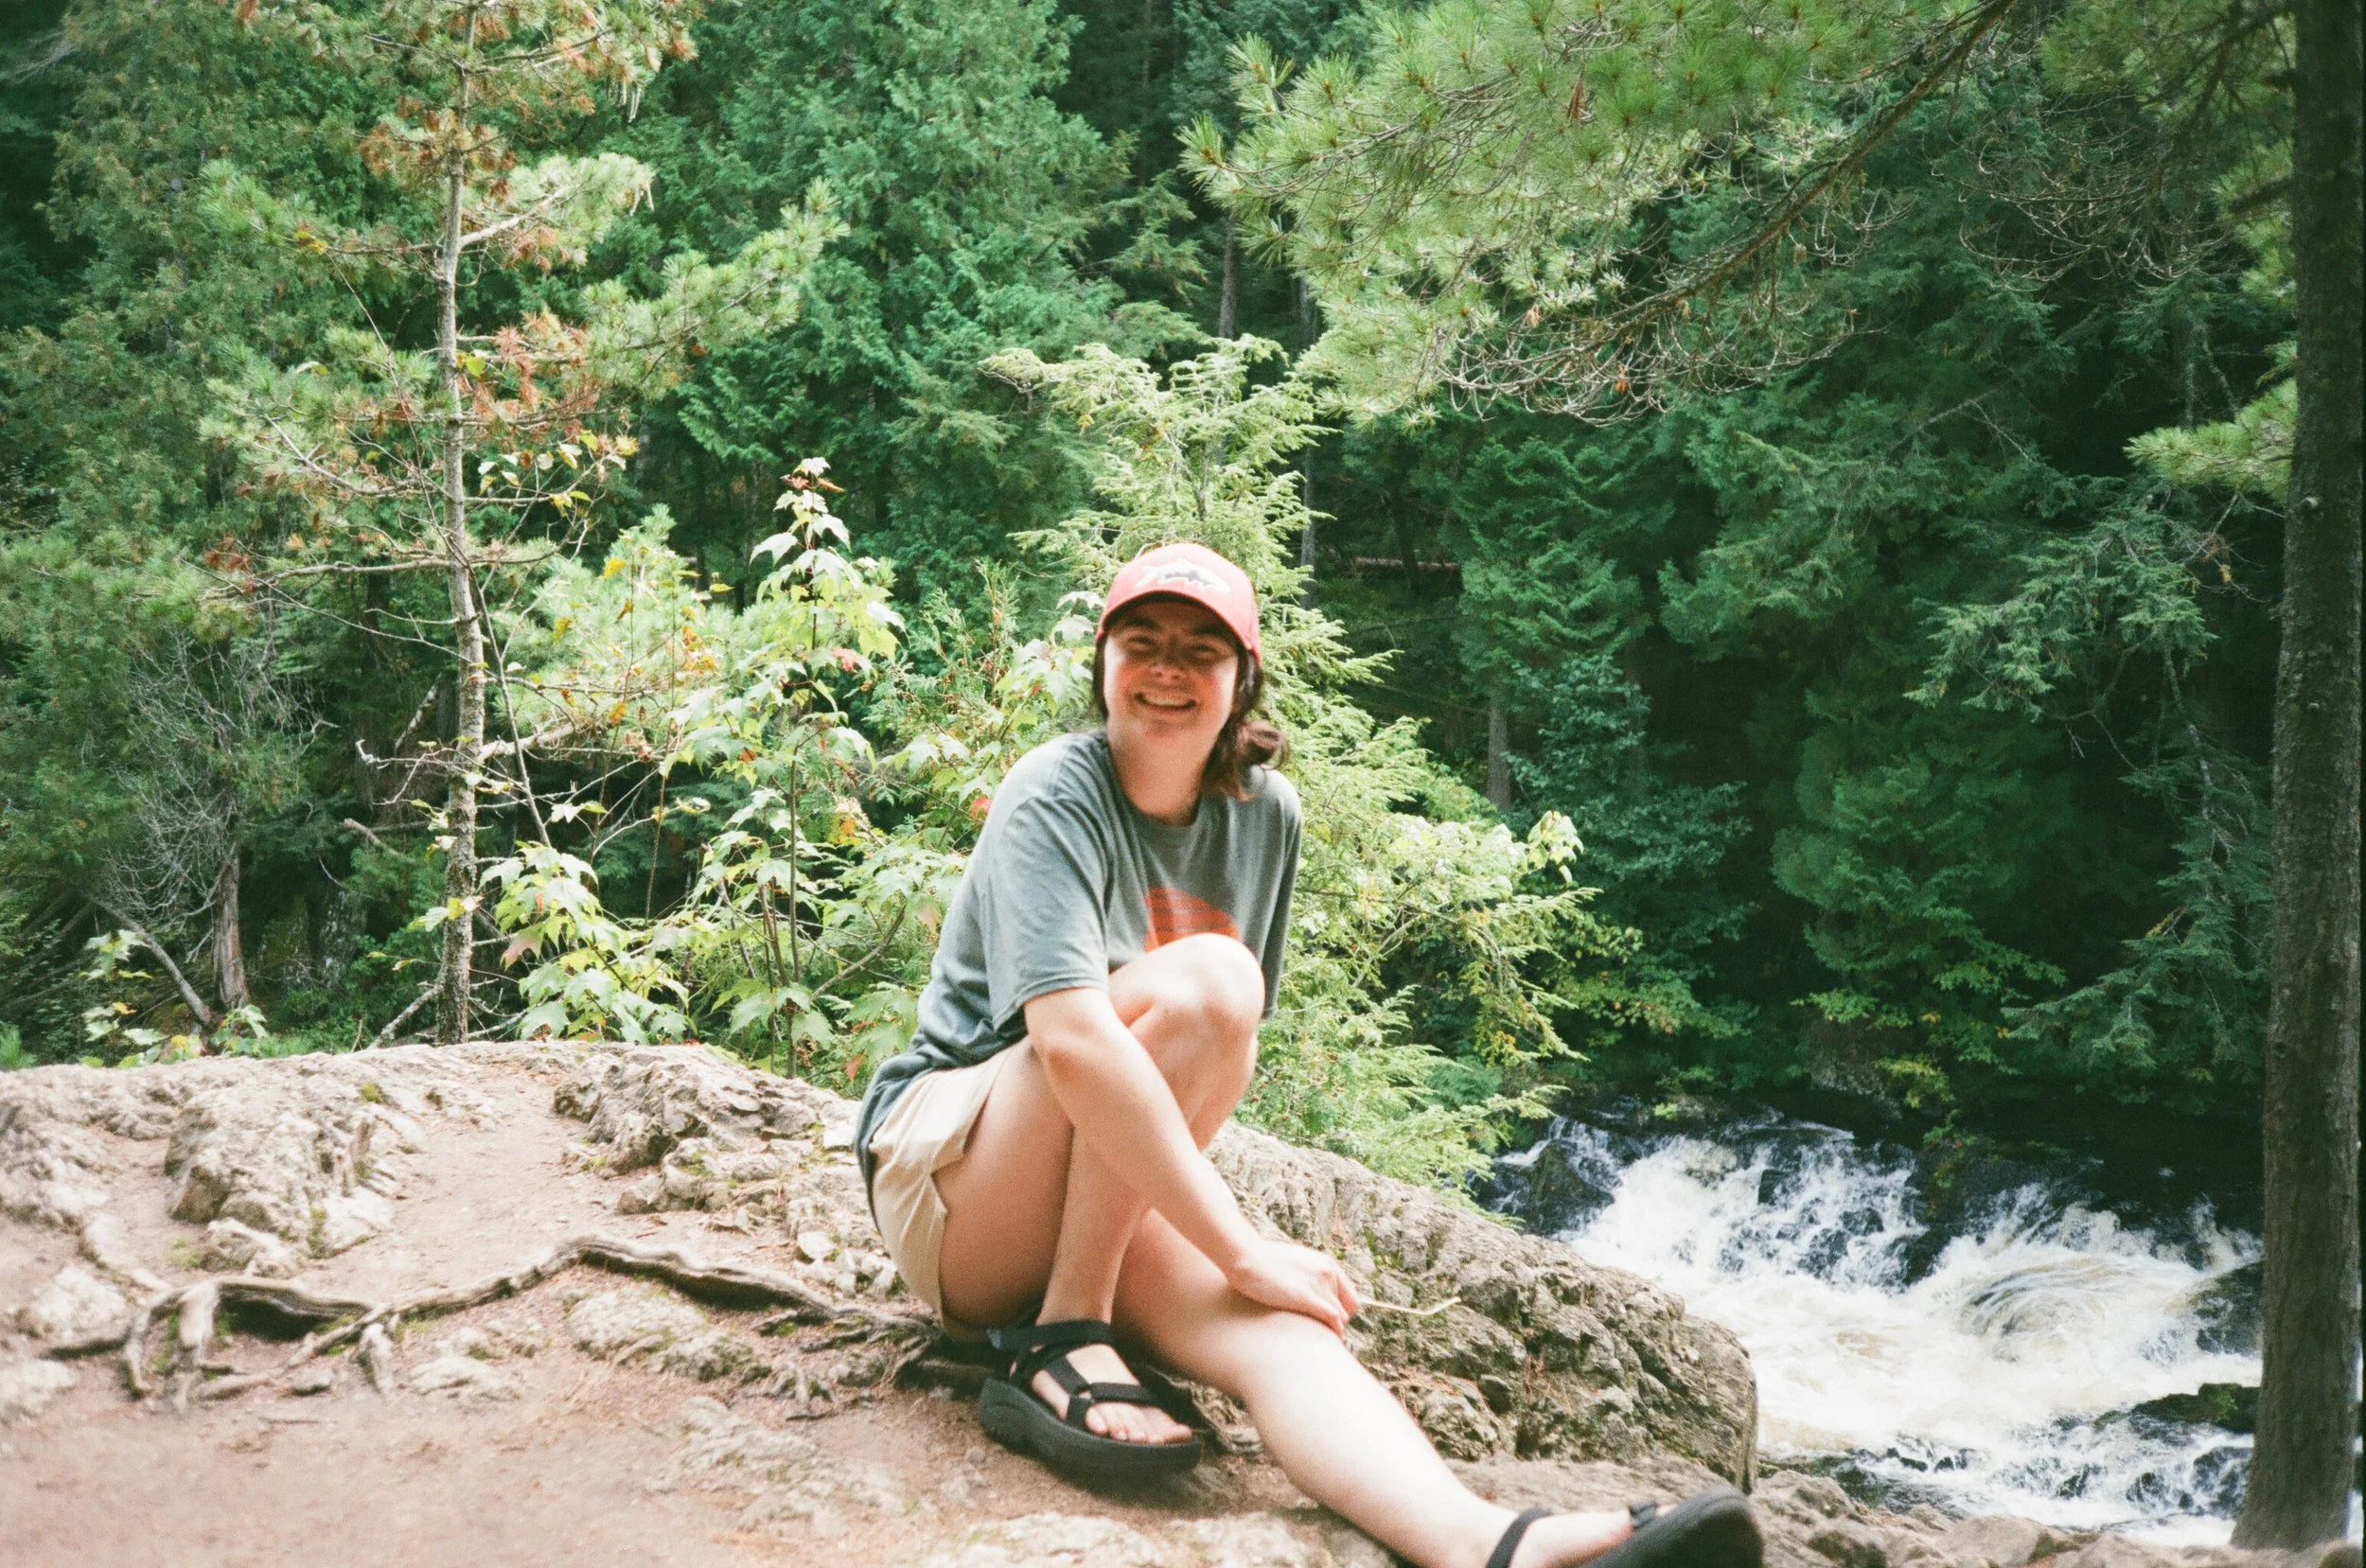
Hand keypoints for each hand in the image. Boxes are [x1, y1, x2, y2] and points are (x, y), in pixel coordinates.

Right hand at [1223, 1237, 1360, 1332]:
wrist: (1246, 1257)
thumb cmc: (1263, 1263)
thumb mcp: (1294, 1264)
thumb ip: (1309, 1277)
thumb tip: (1309, 1294)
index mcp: (1327, 1264)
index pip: (1351, 1299)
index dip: (1341, 1315)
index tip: (1328, 1325)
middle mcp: (1328, 1272)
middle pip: (1347, 1311)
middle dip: (1336, 1325)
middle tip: (1319, 1334)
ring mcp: (1318, 1284)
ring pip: (1340, 1318)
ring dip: (1330, 1331)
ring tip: (1316, 1339)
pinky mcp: (1306, 1296)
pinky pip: (1332, 1319)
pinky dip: (1331, 1331)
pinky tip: (1319, 1338)